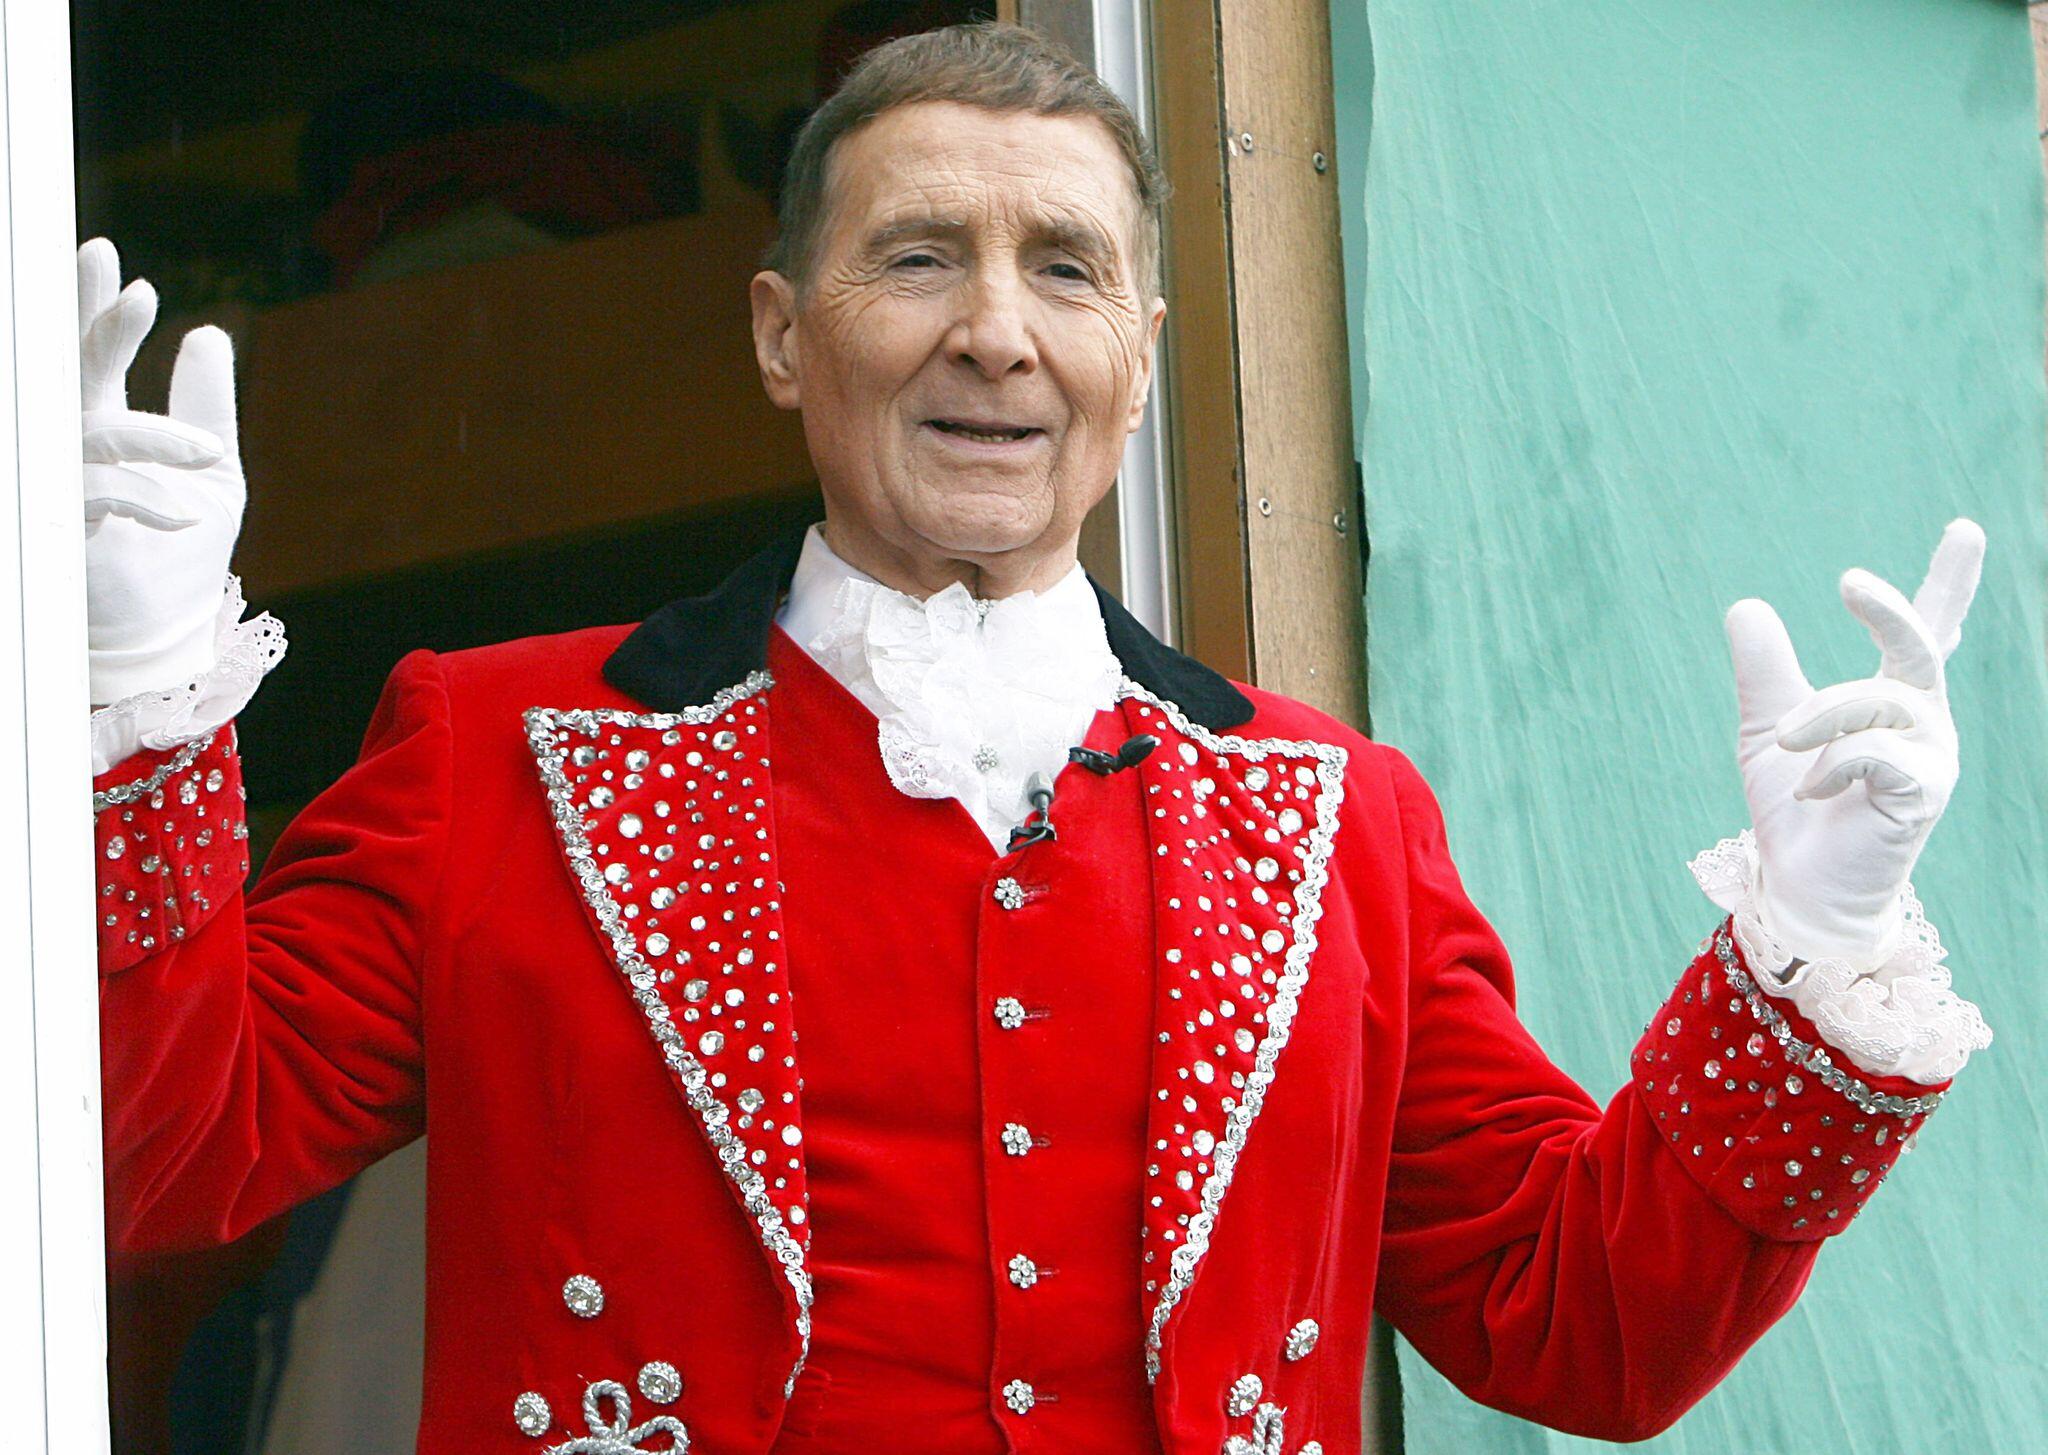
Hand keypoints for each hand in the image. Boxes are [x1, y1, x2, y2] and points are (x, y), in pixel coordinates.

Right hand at [79, 236, 245, 705]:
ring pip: (85, 433)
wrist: (166, 636)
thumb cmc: (183, 557)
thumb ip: (208, 406)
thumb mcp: (215, 472)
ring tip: (204, 453)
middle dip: (95, 331)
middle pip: (67, 373)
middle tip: (135, 294)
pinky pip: (92, 498)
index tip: (102, 252)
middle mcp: (68, 447)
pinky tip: (182, 514)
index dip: (89, 303)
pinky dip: (143, 500)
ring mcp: (57, 487)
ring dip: (150, 437)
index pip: (85, 353)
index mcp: (99, 425)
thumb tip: (208, 335)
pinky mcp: (56, 532)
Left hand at [1723, 520, 1982, 967]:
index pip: (1928, 632)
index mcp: (1893, 701)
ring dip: (1817, 720)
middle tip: (1849, 580)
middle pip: (1918, 646)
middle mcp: (1925, 722)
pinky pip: (1874, 751)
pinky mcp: (1924, 792)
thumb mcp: (1768, 726)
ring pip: (1876, 701)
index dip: (1949, 583)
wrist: (1798, 881)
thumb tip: (1746, 605)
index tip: (1965, 531)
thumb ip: (1764, 671)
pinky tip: (1811, 792)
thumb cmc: (1793, 806)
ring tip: (1791, 754)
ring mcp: (1933, 757)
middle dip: (1890, 609)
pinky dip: (1828, 766)